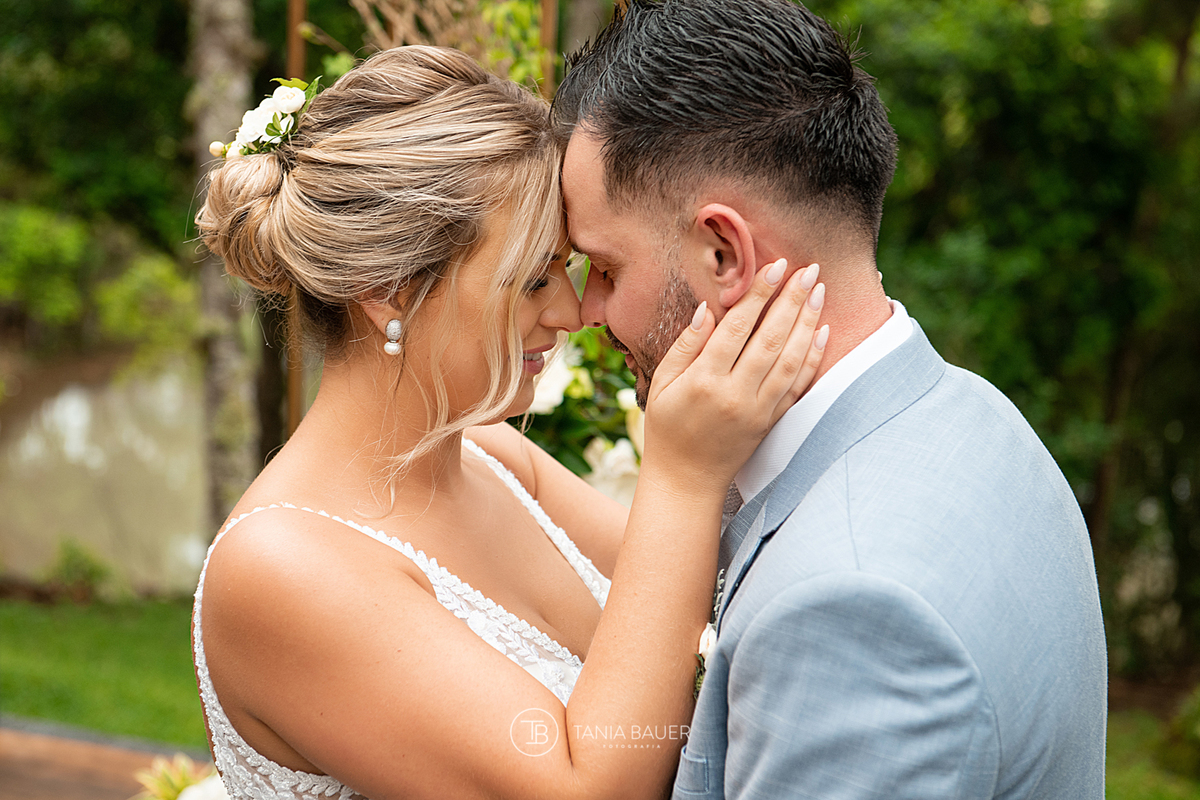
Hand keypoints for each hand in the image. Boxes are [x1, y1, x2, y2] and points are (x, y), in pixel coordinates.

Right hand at [641, 259, 827, 495]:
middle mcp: (735, 394)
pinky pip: (798, 386)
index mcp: (703, 380)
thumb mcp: (661, 384)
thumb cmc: (667, 428)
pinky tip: (822, 331)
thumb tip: (707, 309)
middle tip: (808, 269)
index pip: (737, 327)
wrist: (686, 480)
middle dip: (792, 300)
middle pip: (771, 338)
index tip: (776, 265)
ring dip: (808, 322)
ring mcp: (758, 410)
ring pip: (791, 359)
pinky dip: (813, 357)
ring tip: (818, 291)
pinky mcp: (772, 422)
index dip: (759, 294)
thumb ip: (685, 345)